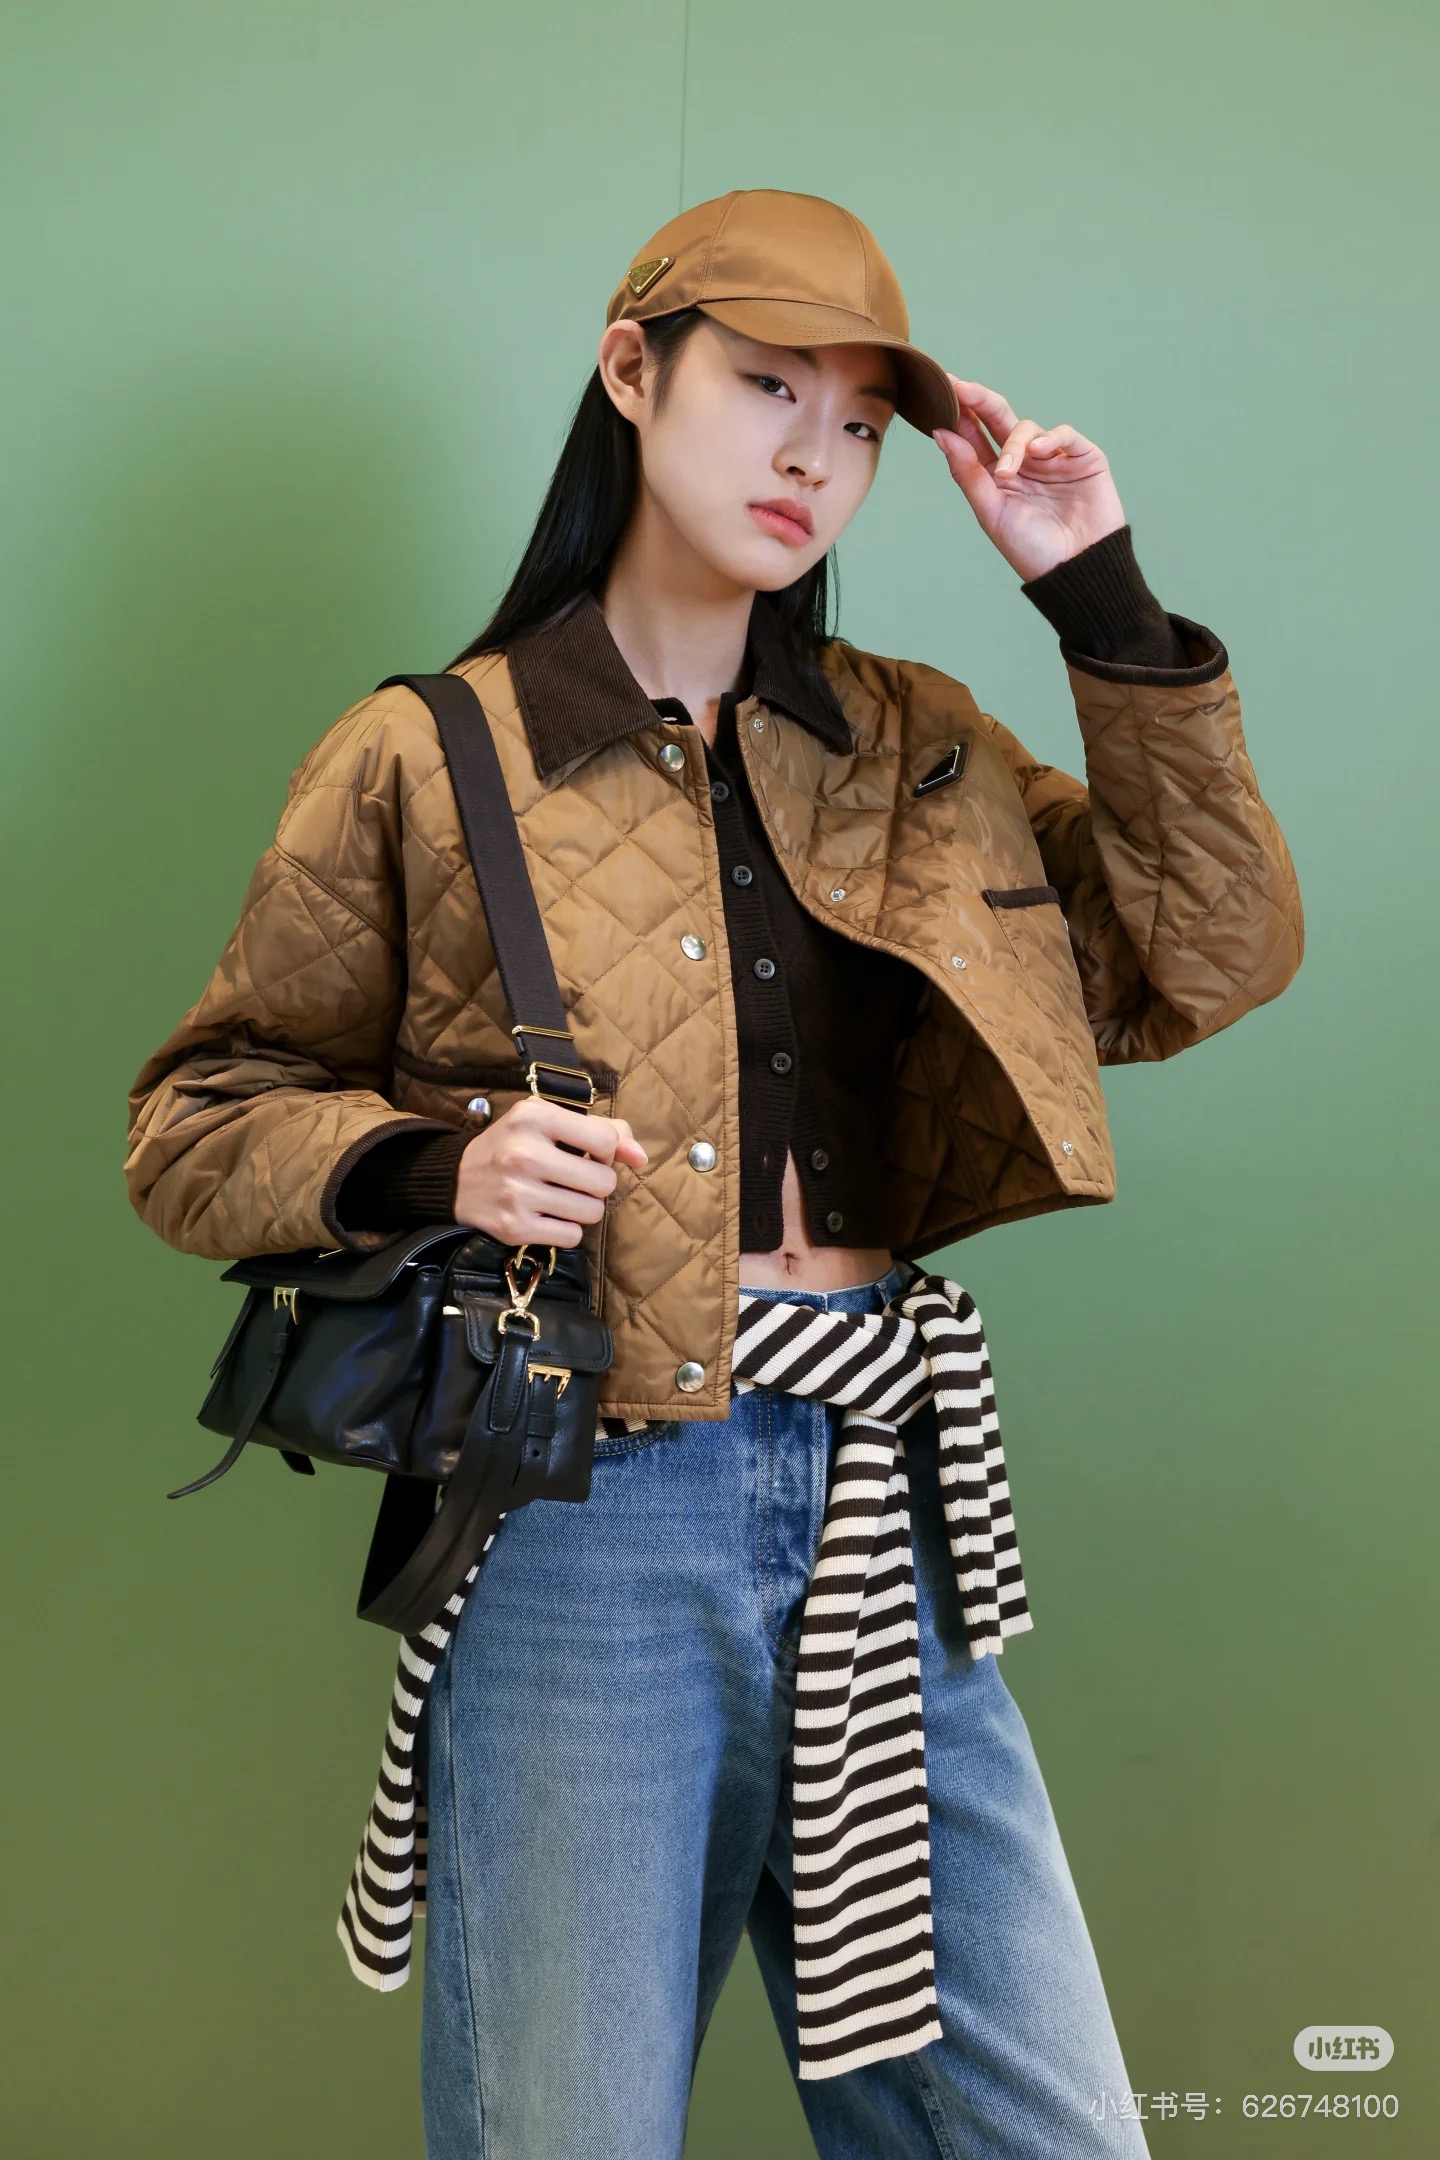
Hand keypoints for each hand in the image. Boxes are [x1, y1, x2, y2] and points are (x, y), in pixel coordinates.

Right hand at [455, 1096, 647, 1248]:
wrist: (455, 1180)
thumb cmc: (515, 1145)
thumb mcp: (551, 1122)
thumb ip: (604, 1130)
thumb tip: (641, 1157)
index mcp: (535, 1117)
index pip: (606, 1140)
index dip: (607, 1151)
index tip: (587, 1153)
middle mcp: (524, 1154)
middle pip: (604, 1181)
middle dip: (597, 1183)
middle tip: (574, 1179)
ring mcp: (518, 1193)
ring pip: (592, 1212)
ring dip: (583, 1208)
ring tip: (560, 1197)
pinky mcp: (514, 1227)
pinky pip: (572, 1237)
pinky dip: (567, 1230)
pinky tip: (547, 1215)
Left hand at [932, 377, 1126, 581]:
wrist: (1077, 570)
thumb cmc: (1031, 549)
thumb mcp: (991, 512)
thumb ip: (967, 472)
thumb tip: (942, 434)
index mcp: (997, 475)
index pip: (974, 436)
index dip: (959, 414)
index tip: (942, 391)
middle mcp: (1023, 461)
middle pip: (998, 419)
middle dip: (979, 401)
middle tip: (960, 387)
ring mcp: (1053, 457)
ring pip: (1027, 427)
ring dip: (1014, 443)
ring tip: (1007, 471)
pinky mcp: (1082, 457)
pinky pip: (1064, 434)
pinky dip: (1050, 438)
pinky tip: (1039, 452)